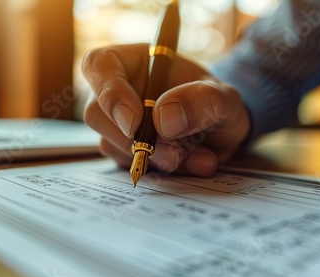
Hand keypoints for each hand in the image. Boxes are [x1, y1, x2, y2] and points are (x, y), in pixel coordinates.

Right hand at [82, 44, 249, 176]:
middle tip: (172, 153)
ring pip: (112, 145)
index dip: (109, 93)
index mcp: (133, 62)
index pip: (99, 66)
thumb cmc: (216, 103)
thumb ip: (200, 100)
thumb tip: (163, 120)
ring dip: (154, 159)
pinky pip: (129, 166)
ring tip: (198, 156)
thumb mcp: (222, 97)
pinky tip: (191, 163)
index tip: (134, 122)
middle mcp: (119, 91)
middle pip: (97, 114)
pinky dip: (162, 170)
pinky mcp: (125, 151)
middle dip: (133, 140)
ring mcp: (118, 124)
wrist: (223, 133)